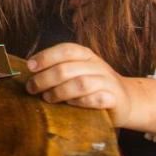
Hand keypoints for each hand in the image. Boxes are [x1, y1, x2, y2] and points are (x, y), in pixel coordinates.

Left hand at [25, 42, 140, 127]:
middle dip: (45, 79)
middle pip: (67, 69)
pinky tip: (71, 105)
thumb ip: (57, 68)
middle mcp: (97, 65)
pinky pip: (96, 99)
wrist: (125, 100)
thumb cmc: (92, 86)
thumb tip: (29, 71)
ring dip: (60, 92)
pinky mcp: (115, 99)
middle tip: (32, 88)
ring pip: (81, 83)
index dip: (46, 57)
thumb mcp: (76, 71)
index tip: (30, 67)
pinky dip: (81, 102)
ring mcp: (107, 81)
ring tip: (47, 98)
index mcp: (85, 55)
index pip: (65, 50)